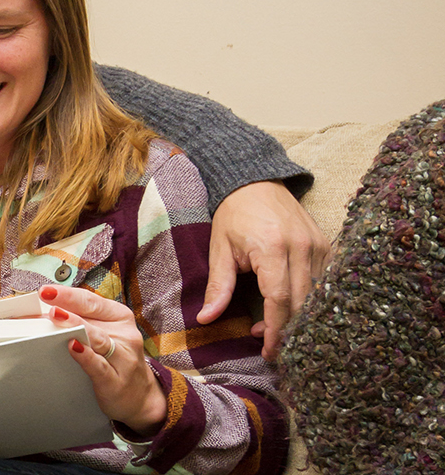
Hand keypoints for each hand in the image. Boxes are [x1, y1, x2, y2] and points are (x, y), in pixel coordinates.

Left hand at [39, 285, 166, 436]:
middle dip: (67, 305)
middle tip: (46, 298)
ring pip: (97, 338)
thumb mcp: (104, 334)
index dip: (67, 294)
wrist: (140, 397)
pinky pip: (99, 366)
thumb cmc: (116, 361)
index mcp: (119, 317)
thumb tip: (44, 314)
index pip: (90, 300)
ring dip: (76, 326)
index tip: (45, 290)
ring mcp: (123, 357)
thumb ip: (82, 322)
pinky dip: (86, 356)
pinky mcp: (116, 380)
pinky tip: (73, 348)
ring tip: (56, 317)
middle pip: (91, 316)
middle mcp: (124, 334)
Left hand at [198, 180, 329, 360]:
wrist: (256, 181)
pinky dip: (311, 301)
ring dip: (299, 317)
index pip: (280, 300)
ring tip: (275, 328)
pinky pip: (325, 282)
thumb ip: (217, 286)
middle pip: (303, 303)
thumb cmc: (234, 215)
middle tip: (270, 346)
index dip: (275, 330)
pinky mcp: (327, 245)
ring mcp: (319, 245)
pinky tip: (291, 309)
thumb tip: (205, 319)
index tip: (269, 352)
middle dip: (288, 330)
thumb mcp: (220, 249)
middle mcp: (302, 247)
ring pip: (318, 296)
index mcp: (272, 248)